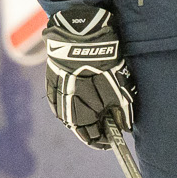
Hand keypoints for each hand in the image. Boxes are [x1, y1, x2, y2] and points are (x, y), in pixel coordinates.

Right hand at [44, 5, 134, 148]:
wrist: (82, 34)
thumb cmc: (105, 60)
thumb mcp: (120, 86)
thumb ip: (122, 110)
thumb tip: (125, 127)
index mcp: (86, 108)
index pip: (93, 134)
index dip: (102, 140)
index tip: (110, 143)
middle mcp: (69, 105)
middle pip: (80, 127)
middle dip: (92, 133)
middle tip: (101, 136)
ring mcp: (59, 92)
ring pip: (66, 116)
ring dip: (78, 123)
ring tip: (88, 126)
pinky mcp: (51, 80)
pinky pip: (55, 101)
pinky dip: (63, 109)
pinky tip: (69, 113)